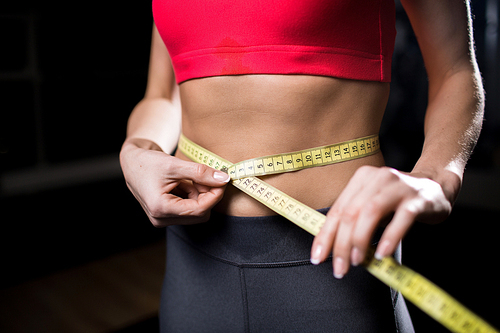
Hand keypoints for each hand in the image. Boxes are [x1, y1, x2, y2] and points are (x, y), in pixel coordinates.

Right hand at [120, 139, 229, 226]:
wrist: (132, 162)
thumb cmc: (148, 162)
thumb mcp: (175, 165)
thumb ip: (201, 173)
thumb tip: (224, 179)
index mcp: (160, 208)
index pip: (198, 210)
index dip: (214, 195)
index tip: (222, 181)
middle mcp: (161, 218)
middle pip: (199, 214)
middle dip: (207, 195)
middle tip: (206, 176)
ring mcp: (163, 218)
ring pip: (196, 212)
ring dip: (200, 195)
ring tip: (190, 178)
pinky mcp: (166, 215)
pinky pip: (189, 209)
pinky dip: (193, 195)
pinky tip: (185, 183)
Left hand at [310, 166, 451, 277]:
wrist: (436, 186)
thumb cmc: (398, 200)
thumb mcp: (372, 204)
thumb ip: (354, 220)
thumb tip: (334, 248)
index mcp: (361, 179)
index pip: (337, 210)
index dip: (325, 235)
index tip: (317, 257)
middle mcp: (377, 179)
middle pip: (351, 213)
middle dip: (341, 244)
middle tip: (340, 267)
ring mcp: (398, 187)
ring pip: (370, 213)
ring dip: (360, 240)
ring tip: (358, 261)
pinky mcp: (417, 199)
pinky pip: (401, 219)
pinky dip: (389, 238)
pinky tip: (382, 254)